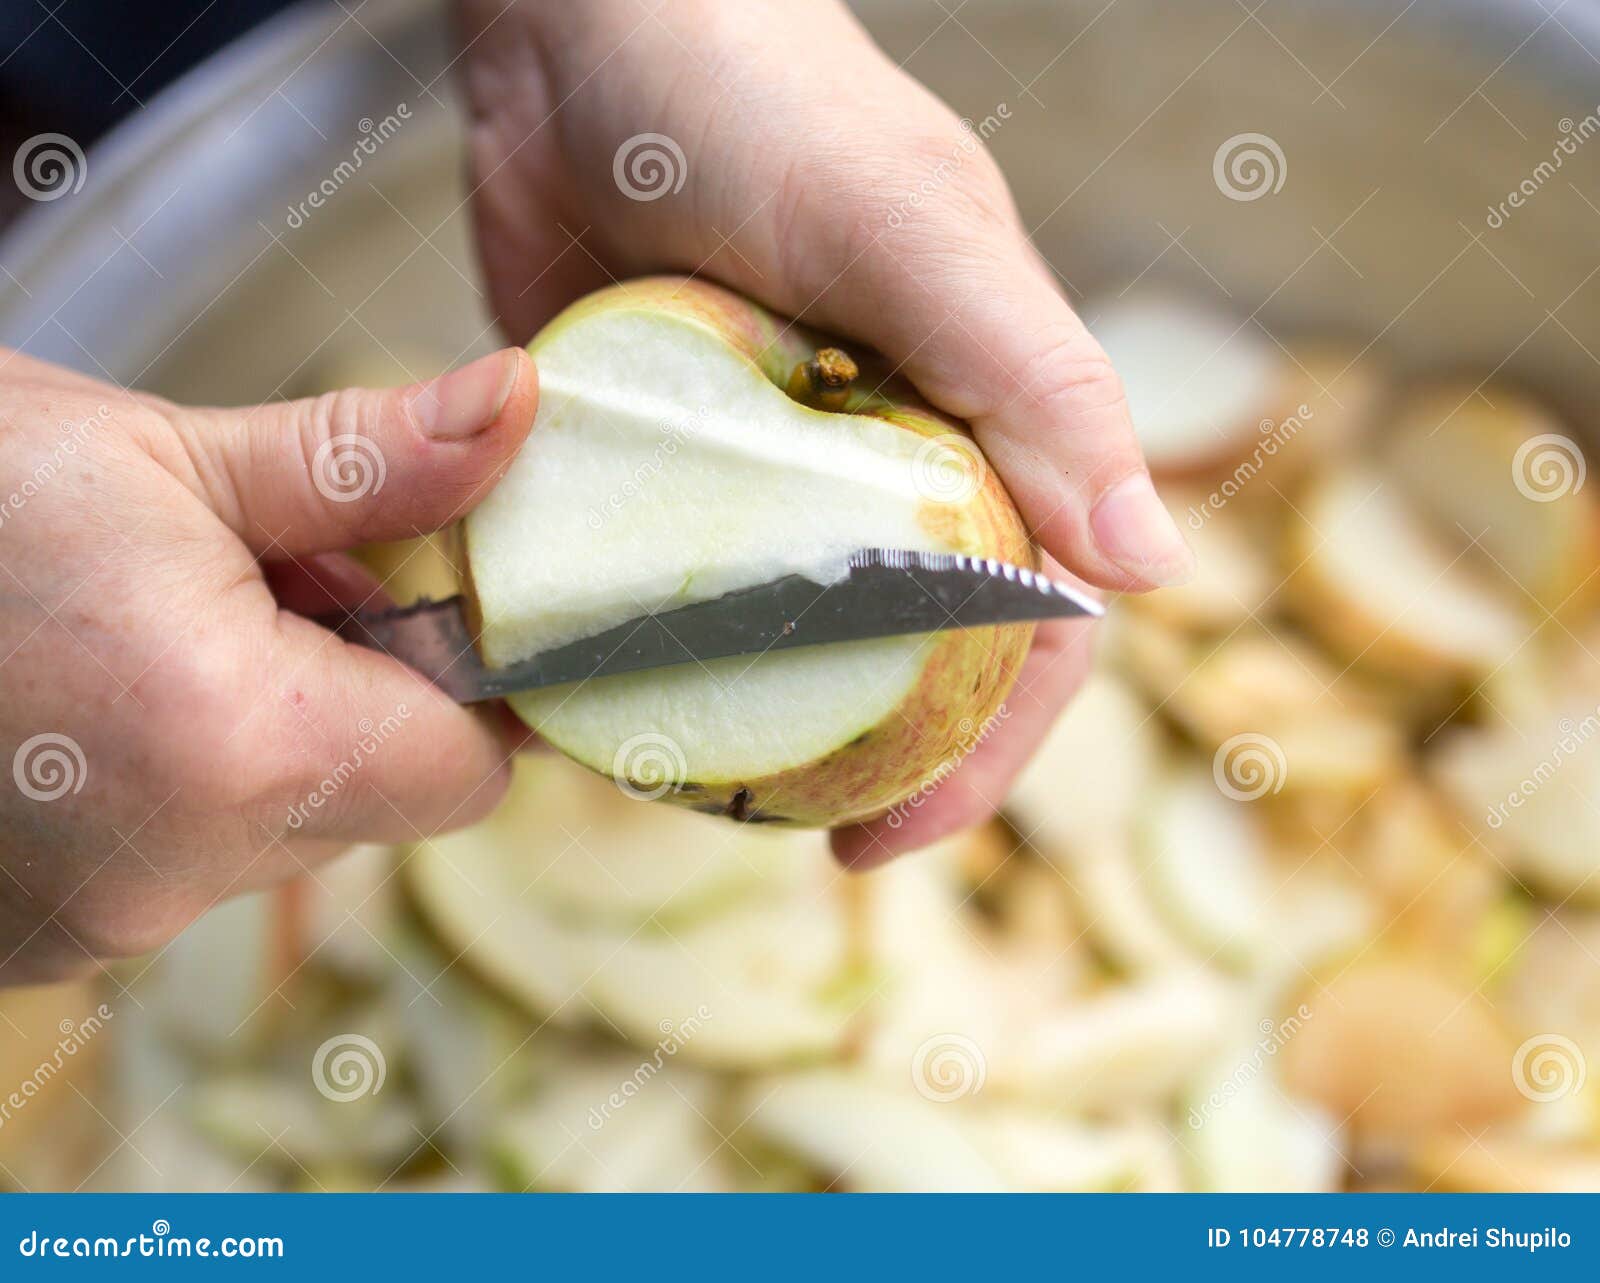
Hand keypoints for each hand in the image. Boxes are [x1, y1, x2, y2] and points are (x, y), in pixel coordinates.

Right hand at [0, 346, 536, 981]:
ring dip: (267, 733)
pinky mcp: (36, 935)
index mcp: (241, 747)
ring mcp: (95, 921)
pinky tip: (95, 695)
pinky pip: (179, 861)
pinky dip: (179, 783)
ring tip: (158, 627)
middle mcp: (176, 869)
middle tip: (271, 577)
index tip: (429, 598)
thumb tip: (515, 413)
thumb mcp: (165, 455)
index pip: (469, 766)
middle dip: (362, 689)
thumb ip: (369, 462)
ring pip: (284, 832)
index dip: (471, 679)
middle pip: (381, 798)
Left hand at [458, 0, 1192, 863]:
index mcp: (981, 415)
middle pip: (917, 648)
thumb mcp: (913, 233)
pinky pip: (671, 577)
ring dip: (770, 722)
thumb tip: (1150, 572)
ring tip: (714, 802)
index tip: (904, 832)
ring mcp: (767, 461)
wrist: (579, 24)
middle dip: (884, 760)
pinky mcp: (662, 450)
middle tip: (816, 844)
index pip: (1028, 615)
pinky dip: (656, 648)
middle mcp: (885, 452)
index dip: (991, 740)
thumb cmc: (763, 100)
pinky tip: (614, 707)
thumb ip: (1035, 385)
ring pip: (793, 629)